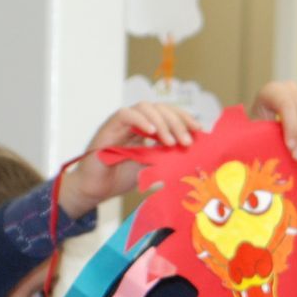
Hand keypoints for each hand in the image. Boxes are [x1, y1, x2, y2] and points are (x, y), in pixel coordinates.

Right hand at [58, 103, 204, 219]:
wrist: (97, 188)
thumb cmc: (123, 178)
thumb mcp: (154, 168)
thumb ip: (169, 160)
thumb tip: (195, 162)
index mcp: (149, 129)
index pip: (169, 113)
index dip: (185, 118)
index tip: (199, 130)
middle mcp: (136, 122)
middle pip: (160, 108)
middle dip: (177, 122)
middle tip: (187, 141)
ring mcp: (122, 123)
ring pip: (145, 108)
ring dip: (162, 123)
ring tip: (171, 142)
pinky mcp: (109, 127)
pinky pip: (125, 114)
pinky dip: (140, 120)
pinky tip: (152, 133)